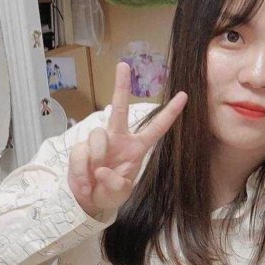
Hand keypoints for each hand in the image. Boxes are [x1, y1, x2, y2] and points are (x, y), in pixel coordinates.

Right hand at [67, 63, 187, 217]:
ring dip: (97, 157)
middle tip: (123, 65)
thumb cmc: (110, 192)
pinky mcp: (80, 148)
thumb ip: (116, 184)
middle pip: (120, 108)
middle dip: (121, 86)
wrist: (86, 200)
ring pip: (98, 135)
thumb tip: (102, 171)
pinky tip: (85, 180)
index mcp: (137, 147)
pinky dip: (81, 171)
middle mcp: (118, 138)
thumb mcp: (120, 193)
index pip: (157, 128)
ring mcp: (99, 141)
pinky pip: (80, 153)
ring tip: (95, 176)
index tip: (184, 96)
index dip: (170, 113)